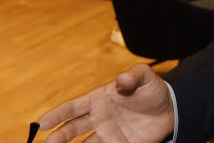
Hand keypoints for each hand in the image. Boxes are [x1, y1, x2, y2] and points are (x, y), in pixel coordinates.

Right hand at [39, 63, 174, 142]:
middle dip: (60, 136)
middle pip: (74, 129)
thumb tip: (121, 79)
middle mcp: (100, 118)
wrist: (171, 108)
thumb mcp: (145, 76)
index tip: (41, 123)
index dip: (57, 114)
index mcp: (99, 98)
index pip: (73, 107)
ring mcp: (109, 134)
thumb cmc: (152, 88)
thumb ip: (132, 76)